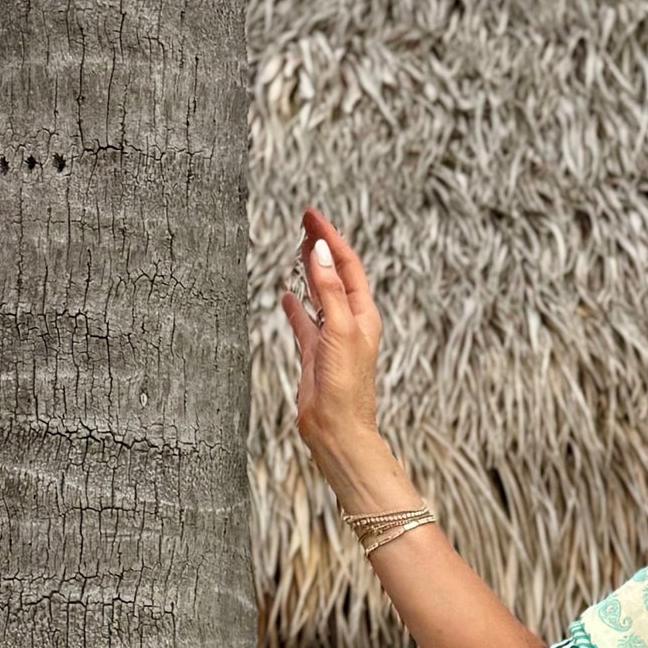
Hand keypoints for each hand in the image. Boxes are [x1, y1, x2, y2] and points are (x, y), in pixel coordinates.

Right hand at [280, 205, 392, 503]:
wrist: (338, 432)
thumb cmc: (346, 388)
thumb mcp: (340, 331)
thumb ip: (330, 290)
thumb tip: (320, 251)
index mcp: (362, 315)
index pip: (347, 265)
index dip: (330, 238)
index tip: (311, 215)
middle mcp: (350, 323)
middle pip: (335, 274)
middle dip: (321, 247)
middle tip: (303, 221)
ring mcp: (332, 338)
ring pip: (320, 294)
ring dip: (310, 270)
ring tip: (297, 247)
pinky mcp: (316, 355)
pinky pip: (304, 322)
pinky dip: (295, 306)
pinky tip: (285, 294)